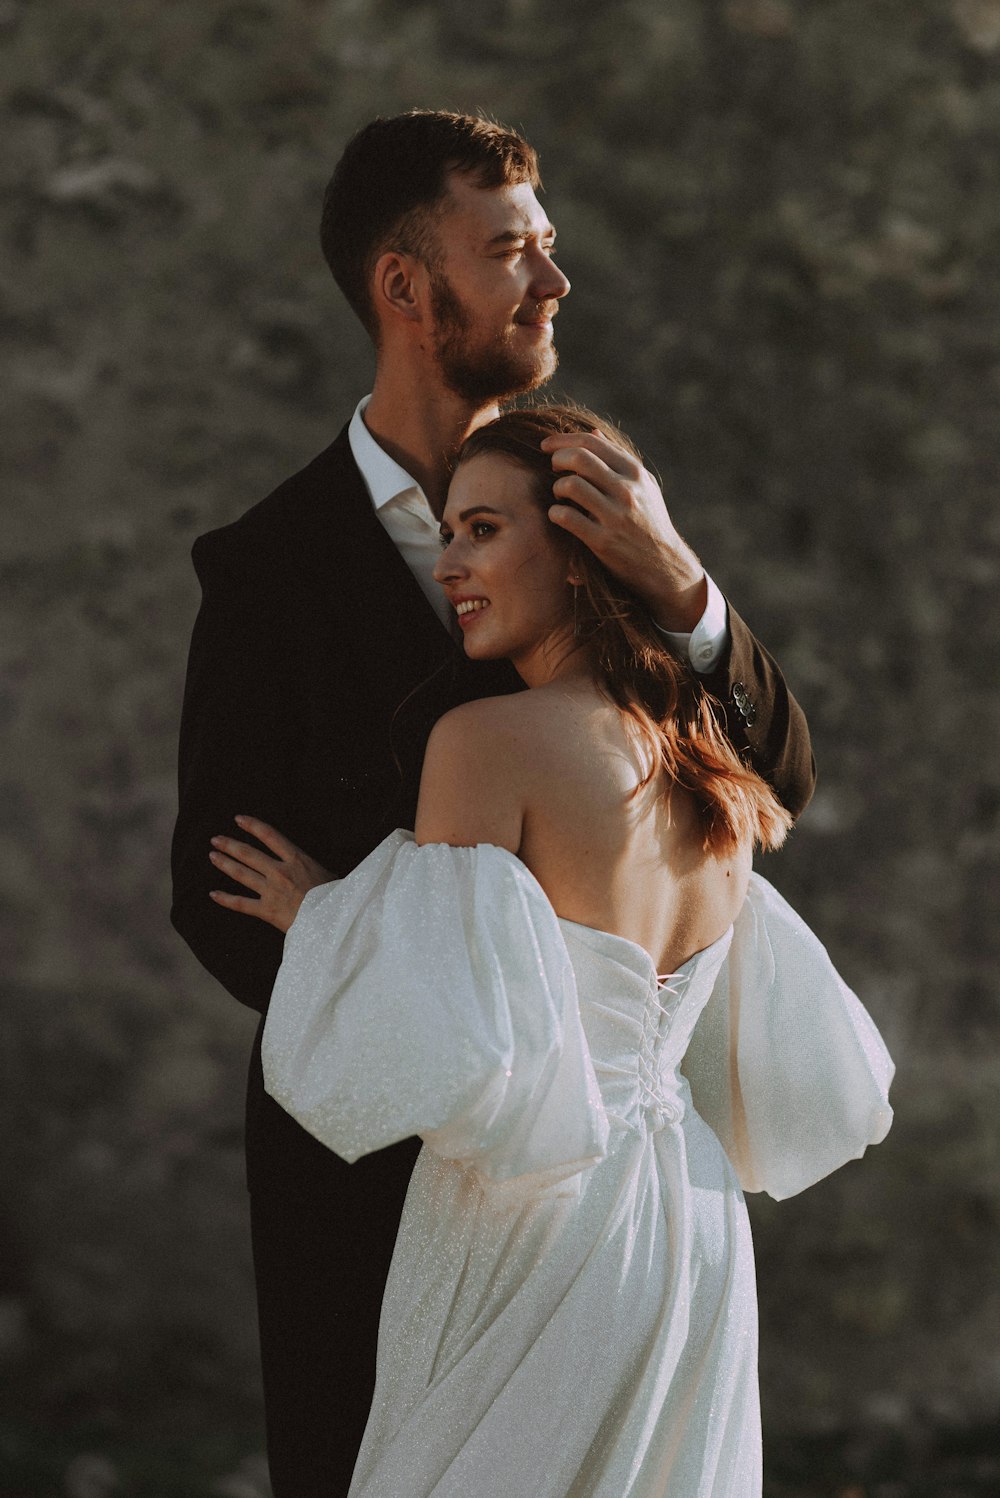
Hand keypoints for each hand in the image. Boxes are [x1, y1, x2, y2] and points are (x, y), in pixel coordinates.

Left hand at [208, 815, 331, 932]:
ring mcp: (271, 891)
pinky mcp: (266, 911)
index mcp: (297, 859)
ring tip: (213, 856)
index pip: (270, 836)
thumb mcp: (328, 874)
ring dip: (225, 863)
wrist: (333, 921)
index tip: (239, 819)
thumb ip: (314, 869)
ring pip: (241, 874)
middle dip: (230, 845)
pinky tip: (213, 894)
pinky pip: (241, 903)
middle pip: (249, 853)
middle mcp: (280, 872)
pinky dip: (225, 899)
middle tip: (216, 839)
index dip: (252, 826)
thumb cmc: (336, 898)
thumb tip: (314, 868)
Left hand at [541, 430, 707, 631]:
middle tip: (552, 468)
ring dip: (556, 487)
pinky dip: (555, 513)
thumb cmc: (650, 523)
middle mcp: (627, 491)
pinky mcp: (602, 541)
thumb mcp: (643, 487)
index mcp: (635, 473)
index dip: (563, 439)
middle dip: (557, 459)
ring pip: (570, 485)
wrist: (664, 566)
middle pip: (578, 458)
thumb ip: (618, 460)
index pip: (592, 443)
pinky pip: (566, 517)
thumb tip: (592, 432)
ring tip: (559, 495)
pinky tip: (558, 515)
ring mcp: (615, 516)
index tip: (547, 446)